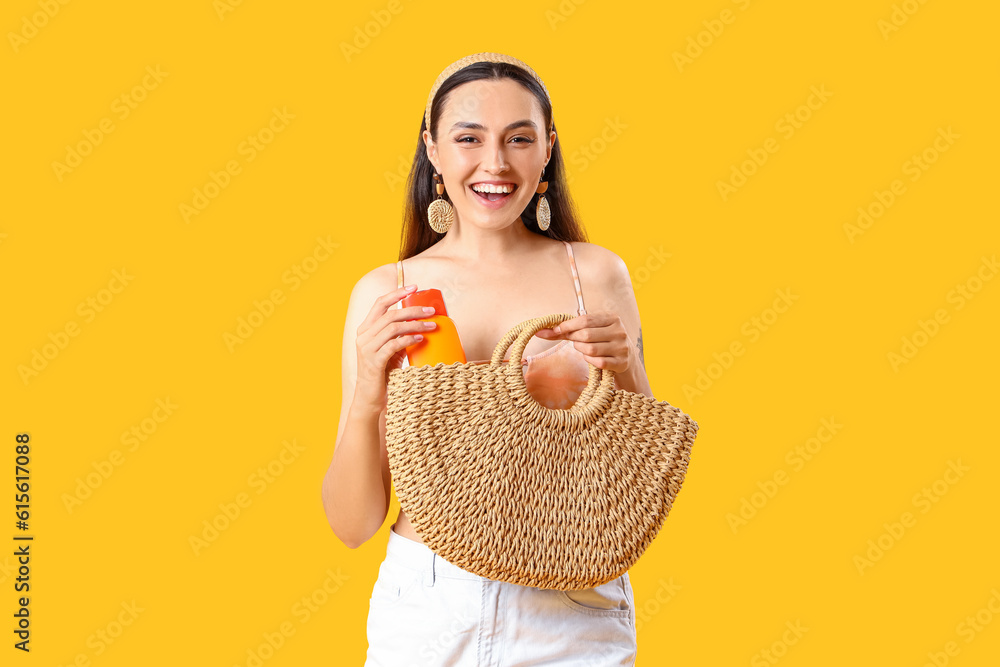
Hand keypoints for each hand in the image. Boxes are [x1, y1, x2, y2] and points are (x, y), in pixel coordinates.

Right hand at [353, 284, 436, 412]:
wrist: (369, 397)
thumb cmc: (382, 373)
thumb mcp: (390, 350)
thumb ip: (399, 336)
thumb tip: (421, 323)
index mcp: (366, 329)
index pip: (380, 304)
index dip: (397, 293)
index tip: (414, 287)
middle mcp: (363, 335)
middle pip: (390, 314)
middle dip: (413, 310)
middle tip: (431, 311)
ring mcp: (367, 348)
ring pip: (393, 327)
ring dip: (415, 324)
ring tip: (432, 326)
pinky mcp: (374, 361)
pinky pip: (394, 345)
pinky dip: (409, 339)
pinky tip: (421, 338)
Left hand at [534, 312, 631, 373]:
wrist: (626, 357)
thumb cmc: (603, 340)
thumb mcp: (592, 329)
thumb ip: (568, 330)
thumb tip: (541, 332)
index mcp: (612, 318)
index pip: (586, 319)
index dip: (569, 325)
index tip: (557, 329)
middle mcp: (619, 331)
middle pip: (586, 335)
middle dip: (575, 339)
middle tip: (574, 340)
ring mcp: (621, 347)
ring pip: (590, 350)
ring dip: (581, 350)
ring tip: (583, 348)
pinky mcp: (621, 362)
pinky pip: (598, 362)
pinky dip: (589, 360)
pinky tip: (591, 358)